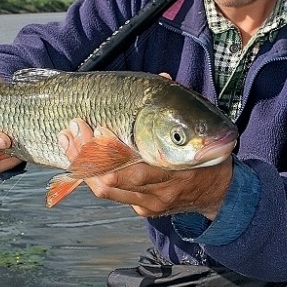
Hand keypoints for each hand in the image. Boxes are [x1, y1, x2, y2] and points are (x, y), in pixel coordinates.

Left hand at [58, 118, 232, 218]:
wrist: (218, 194)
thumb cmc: (207, 158)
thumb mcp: (200, 134)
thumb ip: (180, 108)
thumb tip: (163, 78)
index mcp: (174, 173)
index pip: (133, 169)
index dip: (111, 153)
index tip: (98, 129)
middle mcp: (159, 193)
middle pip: (110, 180)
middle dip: (86, 155)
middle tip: (74, 128)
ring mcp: (148, 203)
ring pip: (104, 189)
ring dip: (81, 164)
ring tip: (67, 138)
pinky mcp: (141, 208)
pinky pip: (110, 193)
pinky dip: (91, 174)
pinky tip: (77, 155)